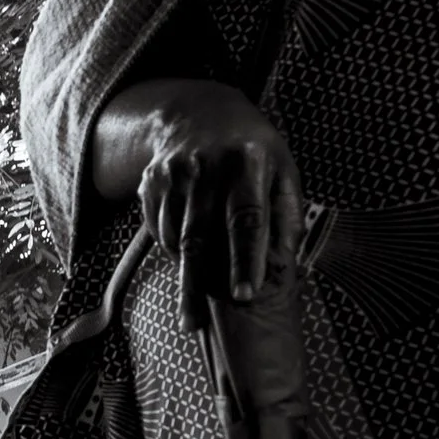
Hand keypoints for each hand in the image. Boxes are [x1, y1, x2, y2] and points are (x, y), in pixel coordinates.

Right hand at [103, 79, 305, 318]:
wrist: (197, 112)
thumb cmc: (252, 149)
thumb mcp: (283, 169)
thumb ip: (288, 213)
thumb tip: (287, 259)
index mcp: (248, 163)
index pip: (247, 219)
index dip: (245, 260)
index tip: (245, 295)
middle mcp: (206, 168)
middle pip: (199, 237)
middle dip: (195, 285)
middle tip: (195, 326)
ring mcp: (172, 176)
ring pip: (174, 238)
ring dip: (184, 271)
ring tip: (193, 293)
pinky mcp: (150, 185)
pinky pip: (159, 231)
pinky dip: (172, 249)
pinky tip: (185, 250)